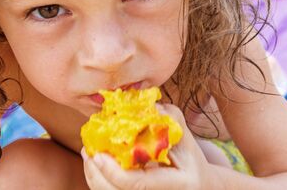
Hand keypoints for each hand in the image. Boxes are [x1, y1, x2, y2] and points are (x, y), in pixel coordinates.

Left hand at [81, 104, 216, 189]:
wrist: (199, 187)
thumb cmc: (190, 160)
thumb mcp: (185, 138)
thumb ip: (170, 119)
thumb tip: (150, 105)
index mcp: (176, 184)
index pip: (136, 184)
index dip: (113, 172)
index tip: (97, 155)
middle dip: (96, 175)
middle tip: (88, 151)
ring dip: (94, 177)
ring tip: (88, 155)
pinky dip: (99, 182)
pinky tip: (95, 165)